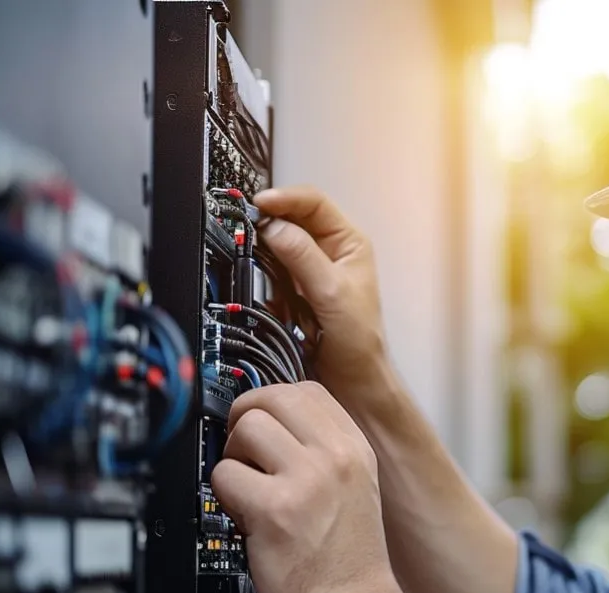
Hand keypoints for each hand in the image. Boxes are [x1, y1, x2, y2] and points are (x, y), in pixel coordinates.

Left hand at [210, 381, 399, 592]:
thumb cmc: (349, 559)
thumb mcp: (356, 487)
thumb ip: (322, 451)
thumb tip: (268, 422)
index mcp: (355, 448)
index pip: (306, 390)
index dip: (273, 401)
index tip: (261, 424)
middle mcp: (335, 457)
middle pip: (271, 397)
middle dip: (246, 419)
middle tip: (244, 452)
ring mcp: (306, 481)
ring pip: (245, 429)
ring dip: (233, 457)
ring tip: (248, 488)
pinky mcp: (275, 511)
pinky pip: (225, 476)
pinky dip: (225, 495)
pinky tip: (245, 517)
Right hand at [253, 186, 388, 393]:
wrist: (352, 378)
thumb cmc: (359, 339)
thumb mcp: (332, 293)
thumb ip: (303, 257)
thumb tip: (274, 227)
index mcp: (349, 242)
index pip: (314, 203)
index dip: (285, 199)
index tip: (260, 204)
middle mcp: (330, 251)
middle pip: (291, 220)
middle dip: (271, 226)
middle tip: (249, 230)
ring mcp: (311, 269)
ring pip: (278, 246)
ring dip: (268, 257)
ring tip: (264, 269)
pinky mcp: (294, 288)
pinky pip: (271, 273)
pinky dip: (266, 280)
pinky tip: (273, 297)